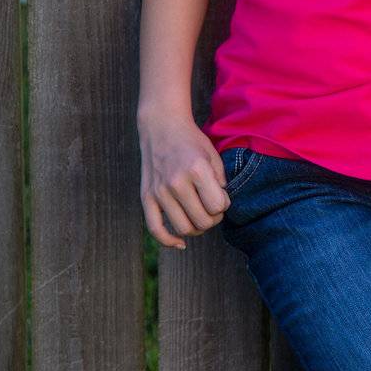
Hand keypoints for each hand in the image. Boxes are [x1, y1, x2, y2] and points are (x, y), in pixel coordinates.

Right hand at [138, 109, 227, 248]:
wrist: (162, 128)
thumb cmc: (192, 141)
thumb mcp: (213, 156)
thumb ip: (219, 182)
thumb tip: (220, 207)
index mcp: (196, 170)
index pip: (217, 206)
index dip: (223, 205)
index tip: (222, 197)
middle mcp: (176, 183)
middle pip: (202, 221)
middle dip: (213, 219)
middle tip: (214, 209)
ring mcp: (159, 192)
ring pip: (182, 228)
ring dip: (196, 229)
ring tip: (200, 217)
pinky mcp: (146, 197)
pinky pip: (155, 229)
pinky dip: (169, 240)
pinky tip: (180, 243)